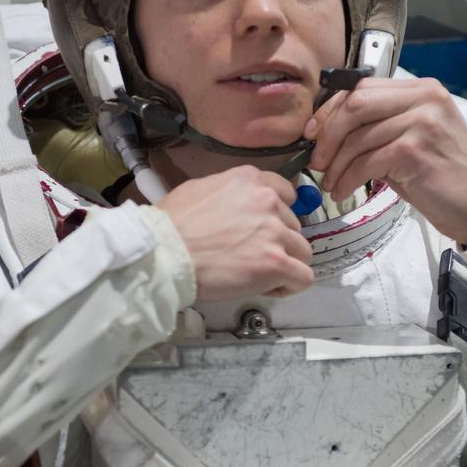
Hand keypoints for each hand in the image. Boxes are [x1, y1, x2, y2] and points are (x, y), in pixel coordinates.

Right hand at [159, 166, 314, 300]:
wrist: (163, 253)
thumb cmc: (170, 226)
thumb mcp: (201, 189)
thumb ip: (232, 195)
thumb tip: (240, 210)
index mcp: (250, 180)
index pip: (286, 195)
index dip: (278, 217)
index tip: (265, 231)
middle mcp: (267, 200)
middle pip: (294, 226)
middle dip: (278, 243)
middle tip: (251, 257)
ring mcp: (274, 231)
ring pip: (302, 252)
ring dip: (284, 264)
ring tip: (256, 275)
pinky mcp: (276, 262)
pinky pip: (303, 277)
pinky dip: (288, 286)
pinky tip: (266, 287)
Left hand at [304, 77, 466, 244]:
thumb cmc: (442, 175)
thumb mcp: (412, 138)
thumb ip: (378, 126)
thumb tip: (326, 131)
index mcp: (422, 90)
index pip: (363, 86)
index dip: (331, 109)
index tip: (314, 131)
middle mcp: (424, 99)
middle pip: (355, 104)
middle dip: (327, 133)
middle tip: (317, 159)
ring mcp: (421, 123)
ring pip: (358, 137)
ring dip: (336, 165)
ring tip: (332, 182)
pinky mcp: (415, 150)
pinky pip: (366, 162)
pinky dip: (348, 178)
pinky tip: (344, 190)